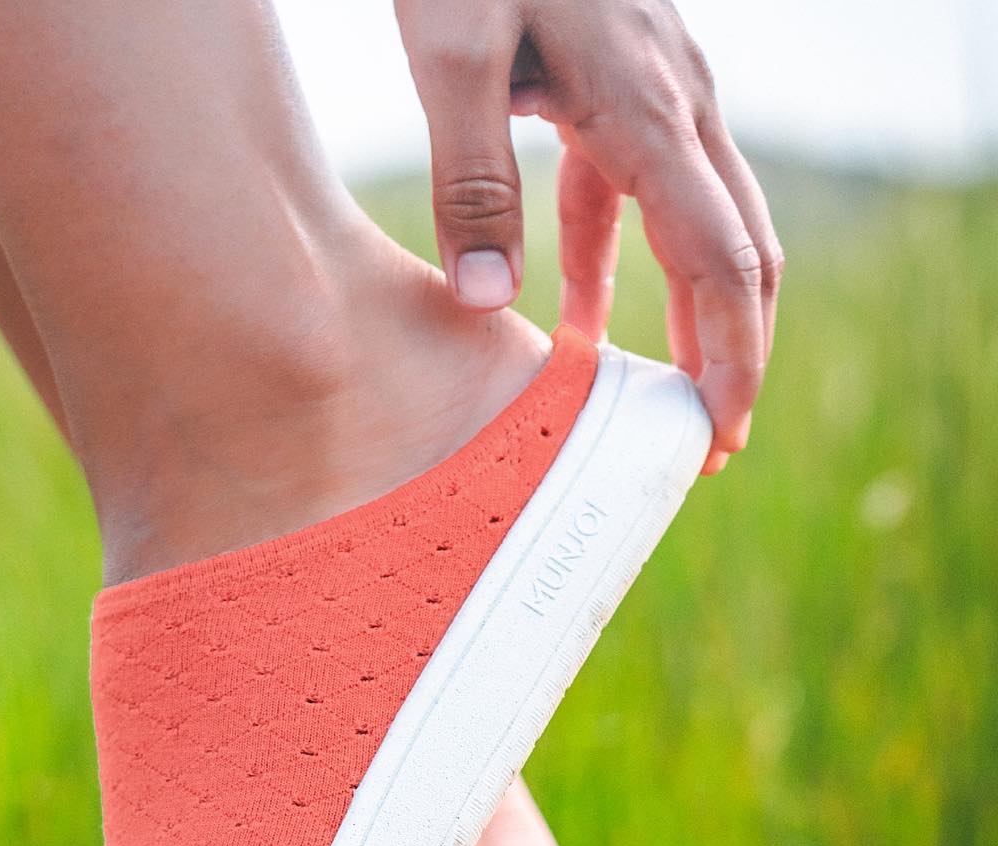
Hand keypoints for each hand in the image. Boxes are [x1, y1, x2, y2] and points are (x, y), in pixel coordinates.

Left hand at [394, 0, 782, 471]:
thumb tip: (485, 305)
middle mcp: (677, 102)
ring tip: (656, 400)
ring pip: (703, 226)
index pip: (721, 260)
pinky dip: (618, 266)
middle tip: (708, 442)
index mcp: (647, 108)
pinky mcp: (625, 89)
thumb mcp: (452, 55)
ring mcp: (660, 92)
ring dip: (689, 316)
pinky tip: (575, 319)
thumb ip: (472, 179)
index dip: (732, 355)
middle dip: (734, 350)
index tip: (721, 432)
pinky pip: (640, 197)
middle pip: (741, 250)